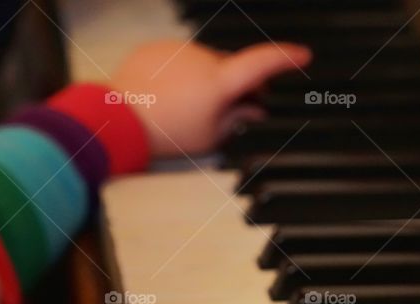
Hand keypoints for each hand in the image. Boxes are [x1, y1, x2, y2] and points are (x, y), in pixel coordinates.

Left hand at [109, 39, 310, 156]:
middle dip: (235, 84)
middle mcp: (201, 58)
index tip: (302, 55)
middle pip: (231, 68)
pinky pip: (177, 60)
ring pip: (203, 63)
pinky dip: (178, 75)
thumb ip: (238, 120)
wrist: (117, 120)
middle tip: (231, 110)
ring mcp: (177, 51)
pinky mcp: (156, 49)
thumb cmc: (163, 133)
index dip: (285, 58)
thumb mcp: (209, 138)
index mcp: (219, 81)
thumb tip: (255, 110)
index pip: (261, 63)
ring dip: (203, 80)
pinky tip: (167, 96)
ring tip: (185, 108)